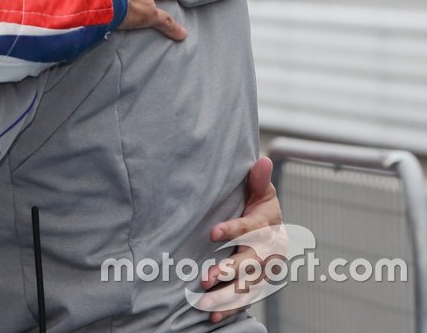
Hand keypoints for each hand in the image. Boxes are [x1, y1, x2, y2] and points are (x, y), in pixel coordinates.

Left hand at [200, 157, 283, 322]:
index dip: (233, 230)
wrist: (271, 228)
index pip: (251, 228)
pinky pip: (246, 299)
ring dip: (228, 295)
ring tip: (206, 302)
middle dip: (230, 271)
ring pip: (248, 286)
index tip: (212, 232)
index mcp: (270, 226)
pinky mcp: (258, 284)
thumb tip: (262, 159)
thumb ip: (258, 180)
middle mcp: (270, 251)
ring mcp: (264, 271)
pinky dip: (231, 309)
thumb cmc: (259, 205)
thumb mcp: (260, 191)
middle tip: (207, 277)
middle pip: (250, 263)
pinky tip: (213, 317)